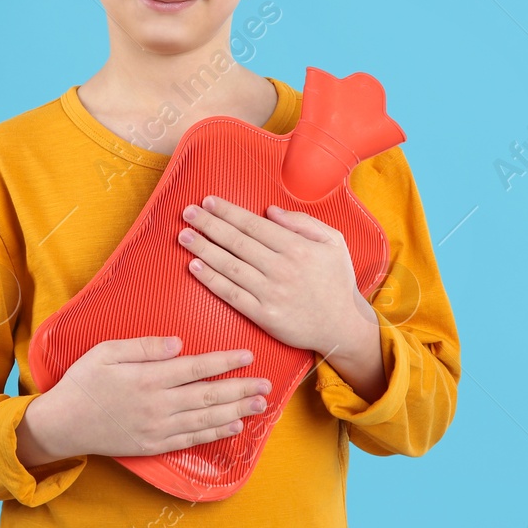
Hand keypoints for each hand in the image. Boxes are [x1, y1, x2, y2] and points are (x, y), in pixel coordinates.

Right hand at [18, 336, 271, 463]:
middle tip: (266, 385)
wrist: (63, 424)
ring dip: (236, 412)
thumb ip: (144, 347)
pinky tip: (233, 428)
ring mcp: (157, 428)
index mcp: (148, 378)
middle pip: (209, 396)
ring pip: (206, 420)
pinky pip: (191, 440)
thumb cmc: (83, 382)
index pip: (196, 368)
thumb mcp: (106, 352)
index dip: (225, 362)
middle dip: (241, 390)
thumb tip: (179, 344)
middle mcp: (158, 405)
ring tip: (259, 406)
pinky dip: (215, 435)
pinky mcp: (153, 446)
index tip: (248, 356)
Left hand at [176, 195, 377, 355]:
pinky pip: (231, 294)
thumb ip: (303, 223)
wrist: (343, 326)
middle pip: (236, 241)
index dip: (228, 212)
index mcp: (297, 247)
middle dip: (208, 224)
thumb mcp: (334, 242)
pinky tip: (194, 266)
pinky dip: (211, 280)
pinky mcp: (263, 316)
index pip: (253, 224)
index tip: (208, 201)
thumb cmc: (337, 281)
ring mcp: (271, 293)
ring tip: (184, 236)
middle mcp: (281, 268)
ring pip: (229, 266)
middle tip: (187, 212)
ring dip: (203, 249)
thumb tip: (270, 212)